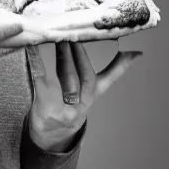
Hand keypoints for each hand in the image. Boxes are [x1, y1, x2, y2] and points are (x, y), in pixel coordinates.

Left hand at [27, 42, 142, 151]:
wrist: (51, 134)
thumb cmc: (73, 104)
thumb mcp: (94, 92)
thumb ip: (113, 71)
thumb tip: (136, 53)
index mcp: (93, 96)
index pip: (108, 78)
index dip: (118, 65)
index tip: (124, 50)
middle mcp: (81, 103)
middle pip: (84, 77)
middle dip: (79, 54)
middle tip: (74, 34)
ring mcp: (64, 106)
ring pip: (67, 77)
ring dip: (64, 55)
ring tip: (60, 38)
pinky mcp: (44, 104)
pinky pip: (40, 79)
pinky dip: (36, 62)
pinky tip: (33, 48)